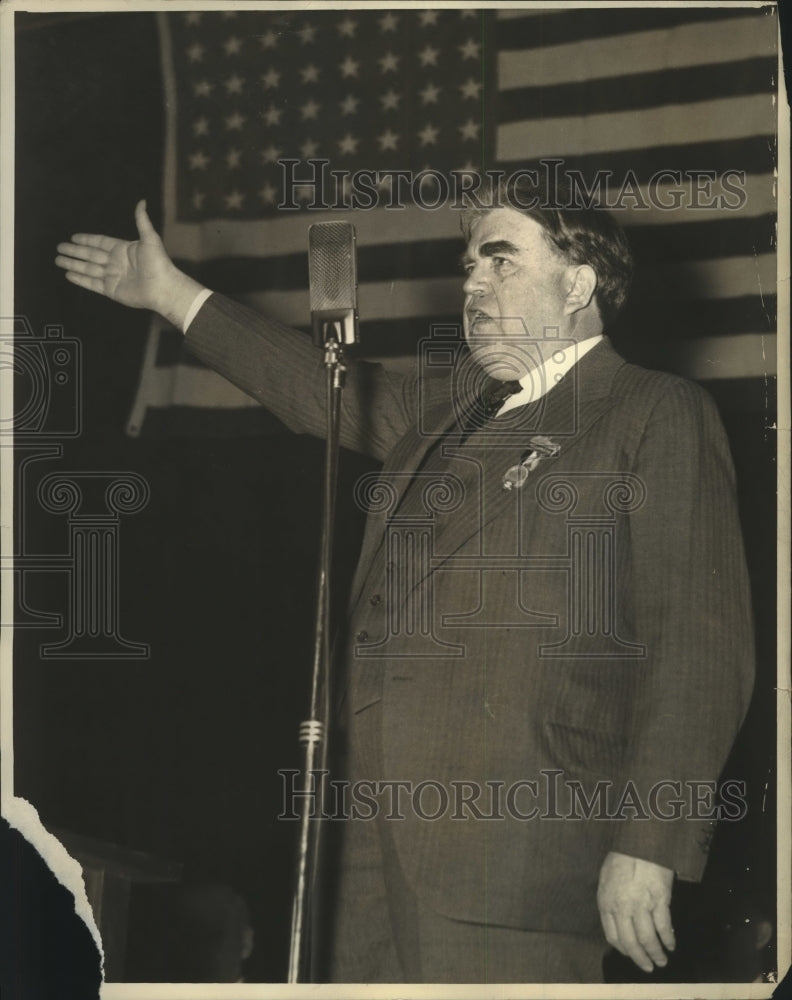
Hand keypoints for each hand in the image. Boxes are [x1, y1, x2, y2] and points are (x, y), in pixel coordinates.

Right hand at [55, 200, 202, 327]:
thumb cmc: (158, 263)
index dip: (87, 240)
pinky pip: (92, 283)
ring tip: (58, 260)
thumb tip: (142, 201)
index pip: (100, 242)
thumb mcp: (150, 238)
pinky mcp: (111, 290)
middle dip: (74, 251)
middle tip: (59, 248)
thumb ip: (141, 220)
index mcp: (122, 250)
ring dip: (73, 264)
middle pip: (90, 255)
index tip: (74, 237)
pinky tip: (68, 275)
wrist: (163, 288)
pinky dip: (80, 279)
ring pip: (88, 269)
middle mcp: (116, 263)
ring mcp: (113, 277)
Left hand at [597, 850, 674, 973]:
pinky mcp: (659, 900)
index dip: (623, 950)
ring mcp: (641, 905)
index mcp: (606, 902)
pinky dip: (669, 940)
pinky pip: (664, 927)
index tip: (631, 955)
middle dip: (640, 959)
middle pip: (631, 943)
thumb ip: (610, 901)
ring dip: (656, 954)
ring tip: (662, 961)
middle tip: (648, 967)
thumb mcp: (606, 879)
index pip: (613, 937)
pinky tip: (671, 945)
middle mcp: (622, 908)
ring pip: (648, 939)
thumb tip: (617, 921)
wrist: (640, 841)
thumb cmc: (621, 857)